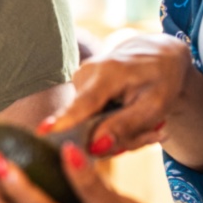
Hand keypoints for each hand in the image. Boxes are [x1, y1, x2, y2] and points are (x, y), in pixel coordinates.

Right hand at [39, 33, 202, 164]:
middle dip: (117, 141)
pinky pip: (90, 120)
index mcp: (109, 73)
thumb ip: (124, 127)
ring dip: (118, 134)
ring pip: (89, 127)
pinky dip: (111, 126)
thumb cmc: (161, 79)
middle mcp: (85, 75)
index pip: (84, 103)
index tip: (42, 132)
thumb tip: (94, 148)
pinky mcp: (78, 88)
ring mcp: (79, 81)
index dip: (64, 121)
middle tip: (152, 135)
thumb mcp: (154, 106)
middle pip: (88, 126)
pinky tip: (131, 118)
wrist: (157, 55)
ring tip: (146, 124)